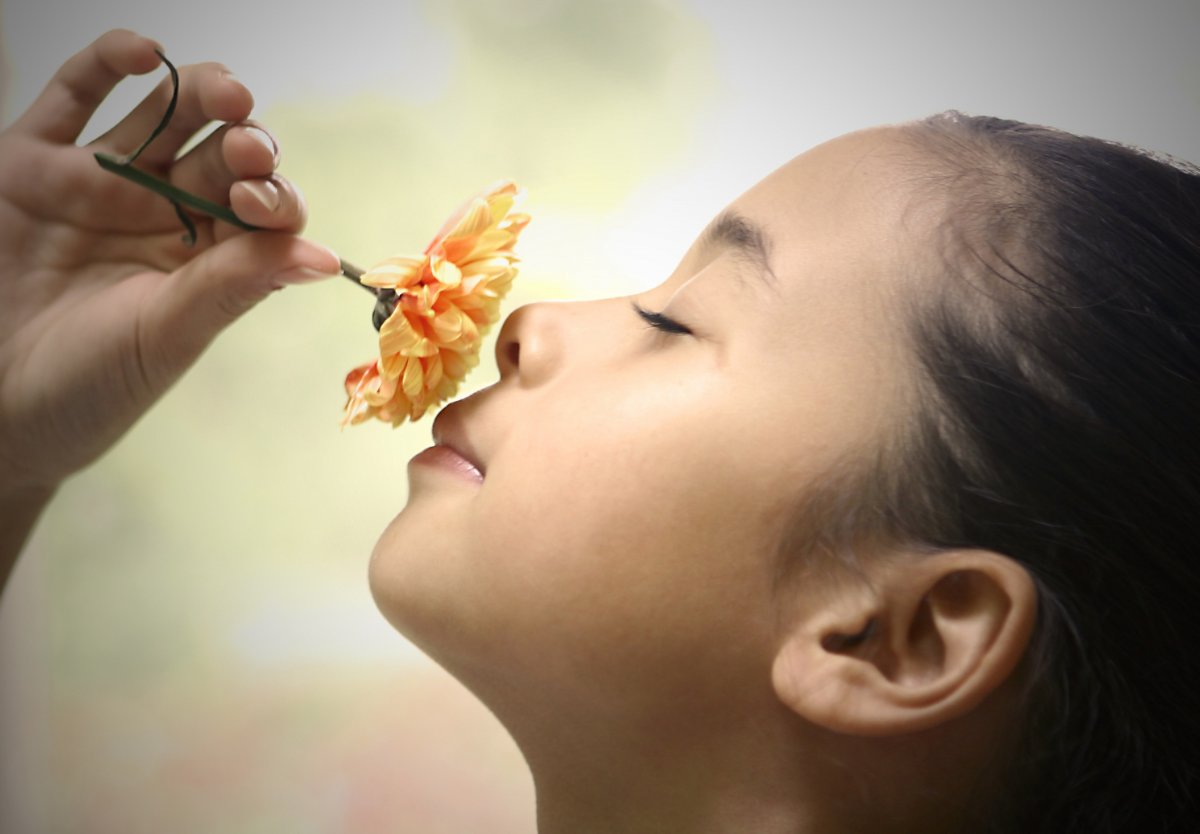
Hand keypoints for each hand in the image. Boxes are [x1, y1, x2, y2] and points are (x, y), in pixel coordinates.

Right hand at [0, 29, 340, 494]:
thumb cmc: (87, 384)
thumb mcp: (166, 335)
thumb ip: (234, 286)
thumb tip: (323, 259)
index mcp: (207, 258)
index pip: (261, 210)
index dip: (271, 196)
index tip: (259, 202)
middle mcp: (162, 213)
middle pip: (221, 155)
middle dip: (245, 143)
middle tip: (249, 147)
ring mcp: (100, 182)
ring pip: (162, 116)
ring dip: (199, 94)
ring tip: (226, 94)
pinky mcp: (33, 160)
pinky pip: (73, 96)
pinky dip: (106, 64)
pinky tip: (143, 53)